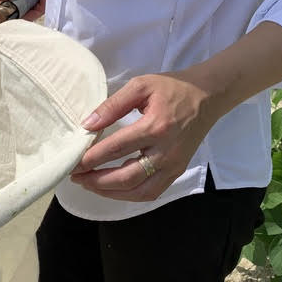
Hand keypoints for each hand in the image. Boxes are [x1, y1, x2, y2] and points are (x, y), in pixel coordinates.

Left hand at [71, 71, 219, 201]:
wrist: (207, 96)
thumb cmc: (172, 88)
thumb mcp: (140, 86)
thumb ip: (112, 106)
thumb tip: (87, 125)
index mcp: (155, 127)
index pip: (117, 149)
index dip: (92, 158)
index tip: (74, 163)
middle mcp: (166, 152)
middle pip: (126, 177)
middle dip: (97, 181)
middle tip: (76, 177)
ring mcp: (174, 165)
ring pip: (139, 192)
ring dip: (111, 193)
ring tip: (90, 185)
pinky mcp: (178, 171)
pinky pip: (152, 192)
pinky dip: (130, 195)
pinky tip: (114, 189)